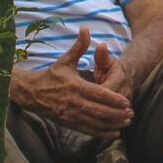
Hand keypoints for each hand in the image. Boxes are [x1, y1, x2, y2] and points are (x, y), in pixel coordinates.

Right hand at [10, 28, 132, 136]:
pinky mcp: (69, 123)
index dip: (114, 99)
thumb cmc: (51, 75)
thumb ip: (79, 47)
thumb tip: (85, 29)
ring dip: (112, 124)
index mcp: (75, 87)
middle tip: (131, 114)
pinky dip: (101, 133)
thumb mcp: (65, 60)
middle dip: (117, 114)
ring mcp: (71, 115)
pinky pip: (88, 131)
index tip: (126, 102)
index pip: (99, 95)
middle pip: (100, 111)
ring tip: (126, 123)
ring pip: (95, 122)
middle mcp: (74, 103)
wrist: (31, 93)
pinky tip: (113, 133)